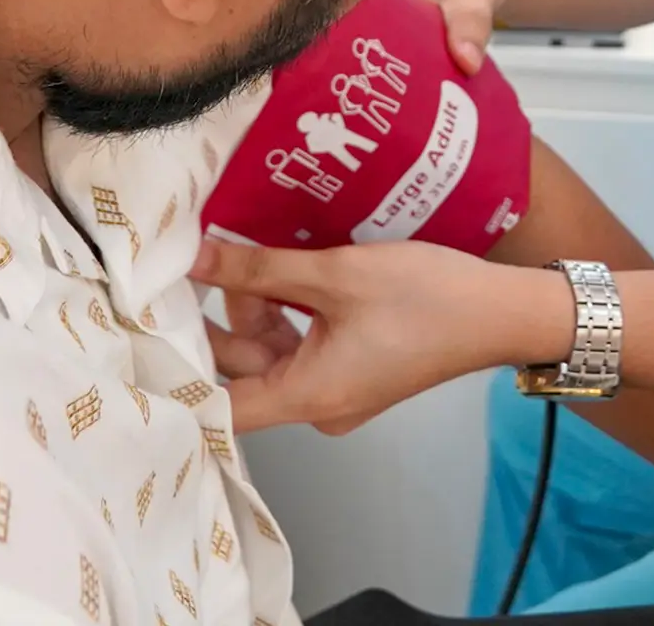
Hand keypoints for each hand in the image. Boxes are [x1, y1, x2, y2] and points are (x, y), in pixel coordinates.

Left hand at [192, 237, 569, 432]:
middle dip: (219, 314)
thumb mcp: (336, 275)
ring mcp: (336, 387)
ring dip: (255, 302)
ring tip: (236, 248)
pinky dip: (285, 306)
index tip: (153, 325)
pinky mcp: (353, 366)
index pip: (221, 405)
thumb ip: (260, 269)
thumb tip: (199, 259)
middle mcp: (317, 403)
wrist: (501, 310)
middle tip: (194, 259)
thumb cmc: (429, 298)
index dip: (182, 368)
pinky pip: (300, 340)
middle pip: (243, 367)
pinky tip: (276, 262)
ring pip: (271, 348)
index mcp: (308, 397)